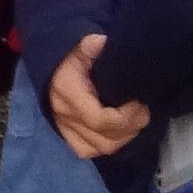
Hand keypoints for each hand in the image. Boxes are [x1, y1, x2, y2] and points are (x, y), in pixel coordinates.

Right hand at [45, 32, 150, 160]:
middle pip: (103, 138)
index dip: (125, 117)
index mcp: (68, 93)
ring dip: (123, 138)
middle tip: (144, 111)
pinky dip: (107, 145)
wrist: (49, 66)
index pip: (98, 119)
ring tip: (136, 120)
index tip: (139, 102)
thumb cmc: (66, 56)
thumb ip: (88, 46)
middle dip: (130, 128)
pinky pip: (86, 151)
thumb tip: (100, 41)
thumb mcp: (76, 46)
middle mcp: (65, 115)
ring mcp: (64, 127)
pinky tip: (120, 132)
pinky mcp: (66, 134)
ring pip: (99, 147)